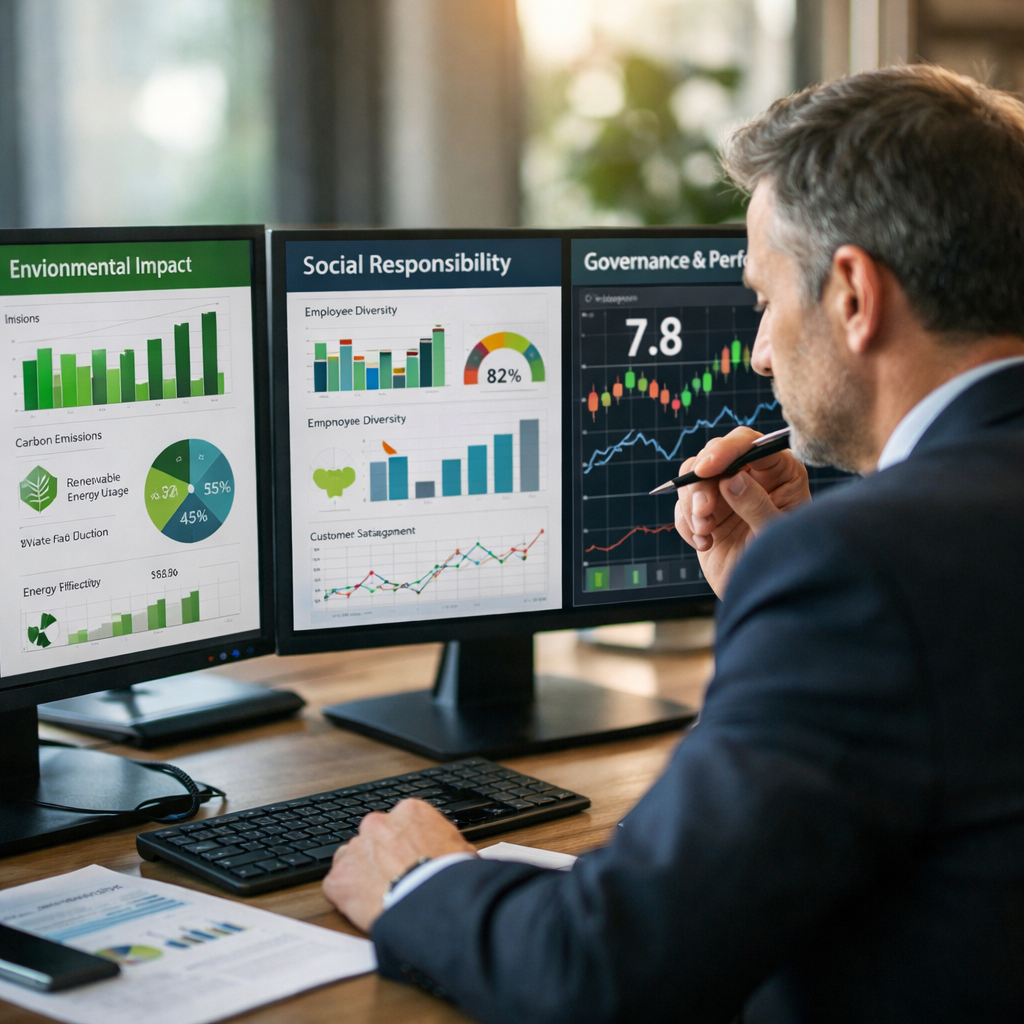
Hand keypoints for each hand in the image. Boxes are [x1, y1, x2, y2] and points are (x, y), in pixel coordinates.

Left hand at [322, 798, 475, 932]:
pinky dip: (348, 898)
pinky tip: (366, 908)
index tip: (409, 857)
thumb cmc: (449, 877)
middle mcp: (377, 824)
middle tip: (396, 878)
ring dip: (363, 874)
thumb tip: (450, 849)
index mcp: (409, 812)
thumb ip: (444, 841)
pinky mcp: (338, 879)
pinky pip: (338, 887)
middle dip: (381, 856)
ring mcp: (355, 849)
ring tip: (381, 895)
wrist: (431, 903)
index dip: (405, 844)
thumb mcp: (460, 848)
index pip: (400, 824)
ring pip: (353, 860)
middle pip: (374, 838)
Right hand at [674, 427, 809, 596]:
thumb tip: (733, 479)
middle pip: (715, 456)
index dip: (726, 450)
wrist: (764, 599)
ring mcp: (727, 494)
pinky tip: (704, 543)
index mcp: (780, 474)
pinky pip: (683, 506)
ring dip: (691, 504)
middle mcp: (752, 477)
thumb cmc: (784, 565)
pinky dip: (687, 524)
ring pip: (693, 478)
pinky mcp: (707, 513)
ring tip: (705, 532)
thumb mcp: (775, 534)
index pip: (751, 444)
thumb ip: (757, 505)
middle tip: (703, 511)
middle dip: (702, 482)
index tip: (706, 468)